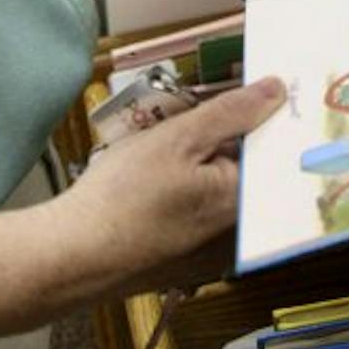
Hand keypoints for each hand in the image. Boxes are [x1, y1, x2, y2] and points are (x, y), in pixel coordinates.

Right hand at [44, 77, 286, 300]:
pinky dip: (189, 190)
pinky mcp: (189, 260)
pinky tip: (156, 180)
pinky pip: (203, 212)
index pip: (276, 150)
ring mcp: (214, 252)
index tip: (252, 88)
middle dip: (229, 137)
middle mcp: (240, 235)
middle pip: (249, 170)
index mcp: (246, 204)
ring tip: (167, 145)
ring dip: (204, 162)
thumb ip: (232, 113)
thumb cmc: (122, 197)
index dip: (265, 115)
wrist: (71, 256)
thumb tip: (276, 90)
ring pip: (222, 189)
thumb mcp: (179, 138)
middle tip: (195, 114)